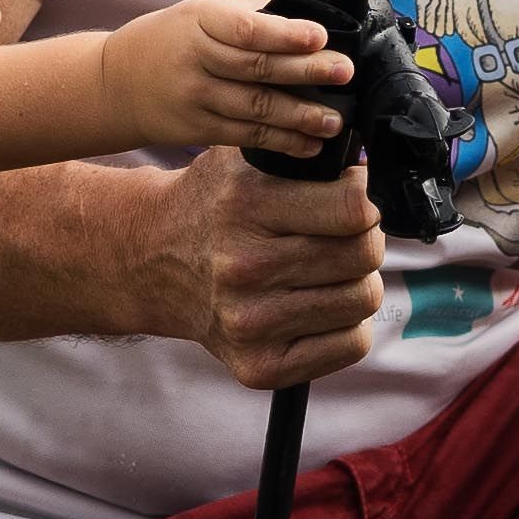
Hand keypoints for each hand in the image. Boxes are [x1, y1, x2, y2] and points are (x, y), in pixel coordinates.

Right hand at [101, 1, 352, 161]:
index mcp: (200, 22)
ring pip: (255, 109)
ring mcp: (196, 98)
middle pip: (257, 68)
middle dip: (306, 72)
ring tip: (334, 120)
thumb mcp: (199, 14)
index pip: (245, 29)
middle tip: (344, 73)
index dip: (284, 34)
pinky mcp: (199, 130)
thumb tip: (307, 17)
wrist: (116, 84)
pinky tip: (309, 145)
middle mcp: (197, 60)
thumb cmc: (171, 40)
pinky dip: (280, 142)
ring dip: (299, 116)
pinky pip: (246, 136)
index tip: (319, 36)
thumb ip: (248, 16)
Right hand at [160, 151, 387, 388]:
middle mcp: (244, 268)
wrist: (150, 261)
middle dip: (363, 239)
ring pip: (364, 299)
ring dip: (356, 281)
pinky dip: (347, 324)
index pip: (352, 210)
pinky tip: (317, 305)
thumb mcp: (241, 159)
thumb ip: (300, 153)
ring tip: (326, 271)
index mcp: (245, 207)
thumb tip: (369, 170)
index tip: (353, 200)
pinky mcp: (259, 366)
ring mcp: (251, 323)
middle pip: (363, 255)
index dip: (364, 201)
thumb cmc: (211, 208)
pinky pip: (352, 344)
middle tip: (340, 236)